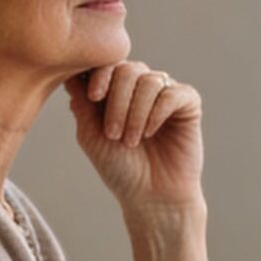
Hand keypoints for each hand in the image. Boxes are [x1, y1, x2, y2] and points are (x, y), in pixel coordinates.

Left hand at [66, 62, 201, 210]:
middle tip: (113, 134)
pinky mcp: (188, 104)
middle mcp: (140, 87)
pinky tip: (150, 133)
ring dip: (135, 112)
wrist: (151, 196)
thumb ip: (82, 103)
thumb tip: (71, 72)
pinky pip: (173, 93)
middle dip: (117, 101)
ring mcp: (165, 93)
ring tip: (131, 141)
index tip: (93, 97)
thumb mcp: (91, 135)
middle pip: (127, 69)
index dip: (99, 73)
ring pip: (149, 81)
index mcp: (115, 90)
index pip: (106, 64)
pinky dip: (157, 113)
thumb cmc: (119, 168)